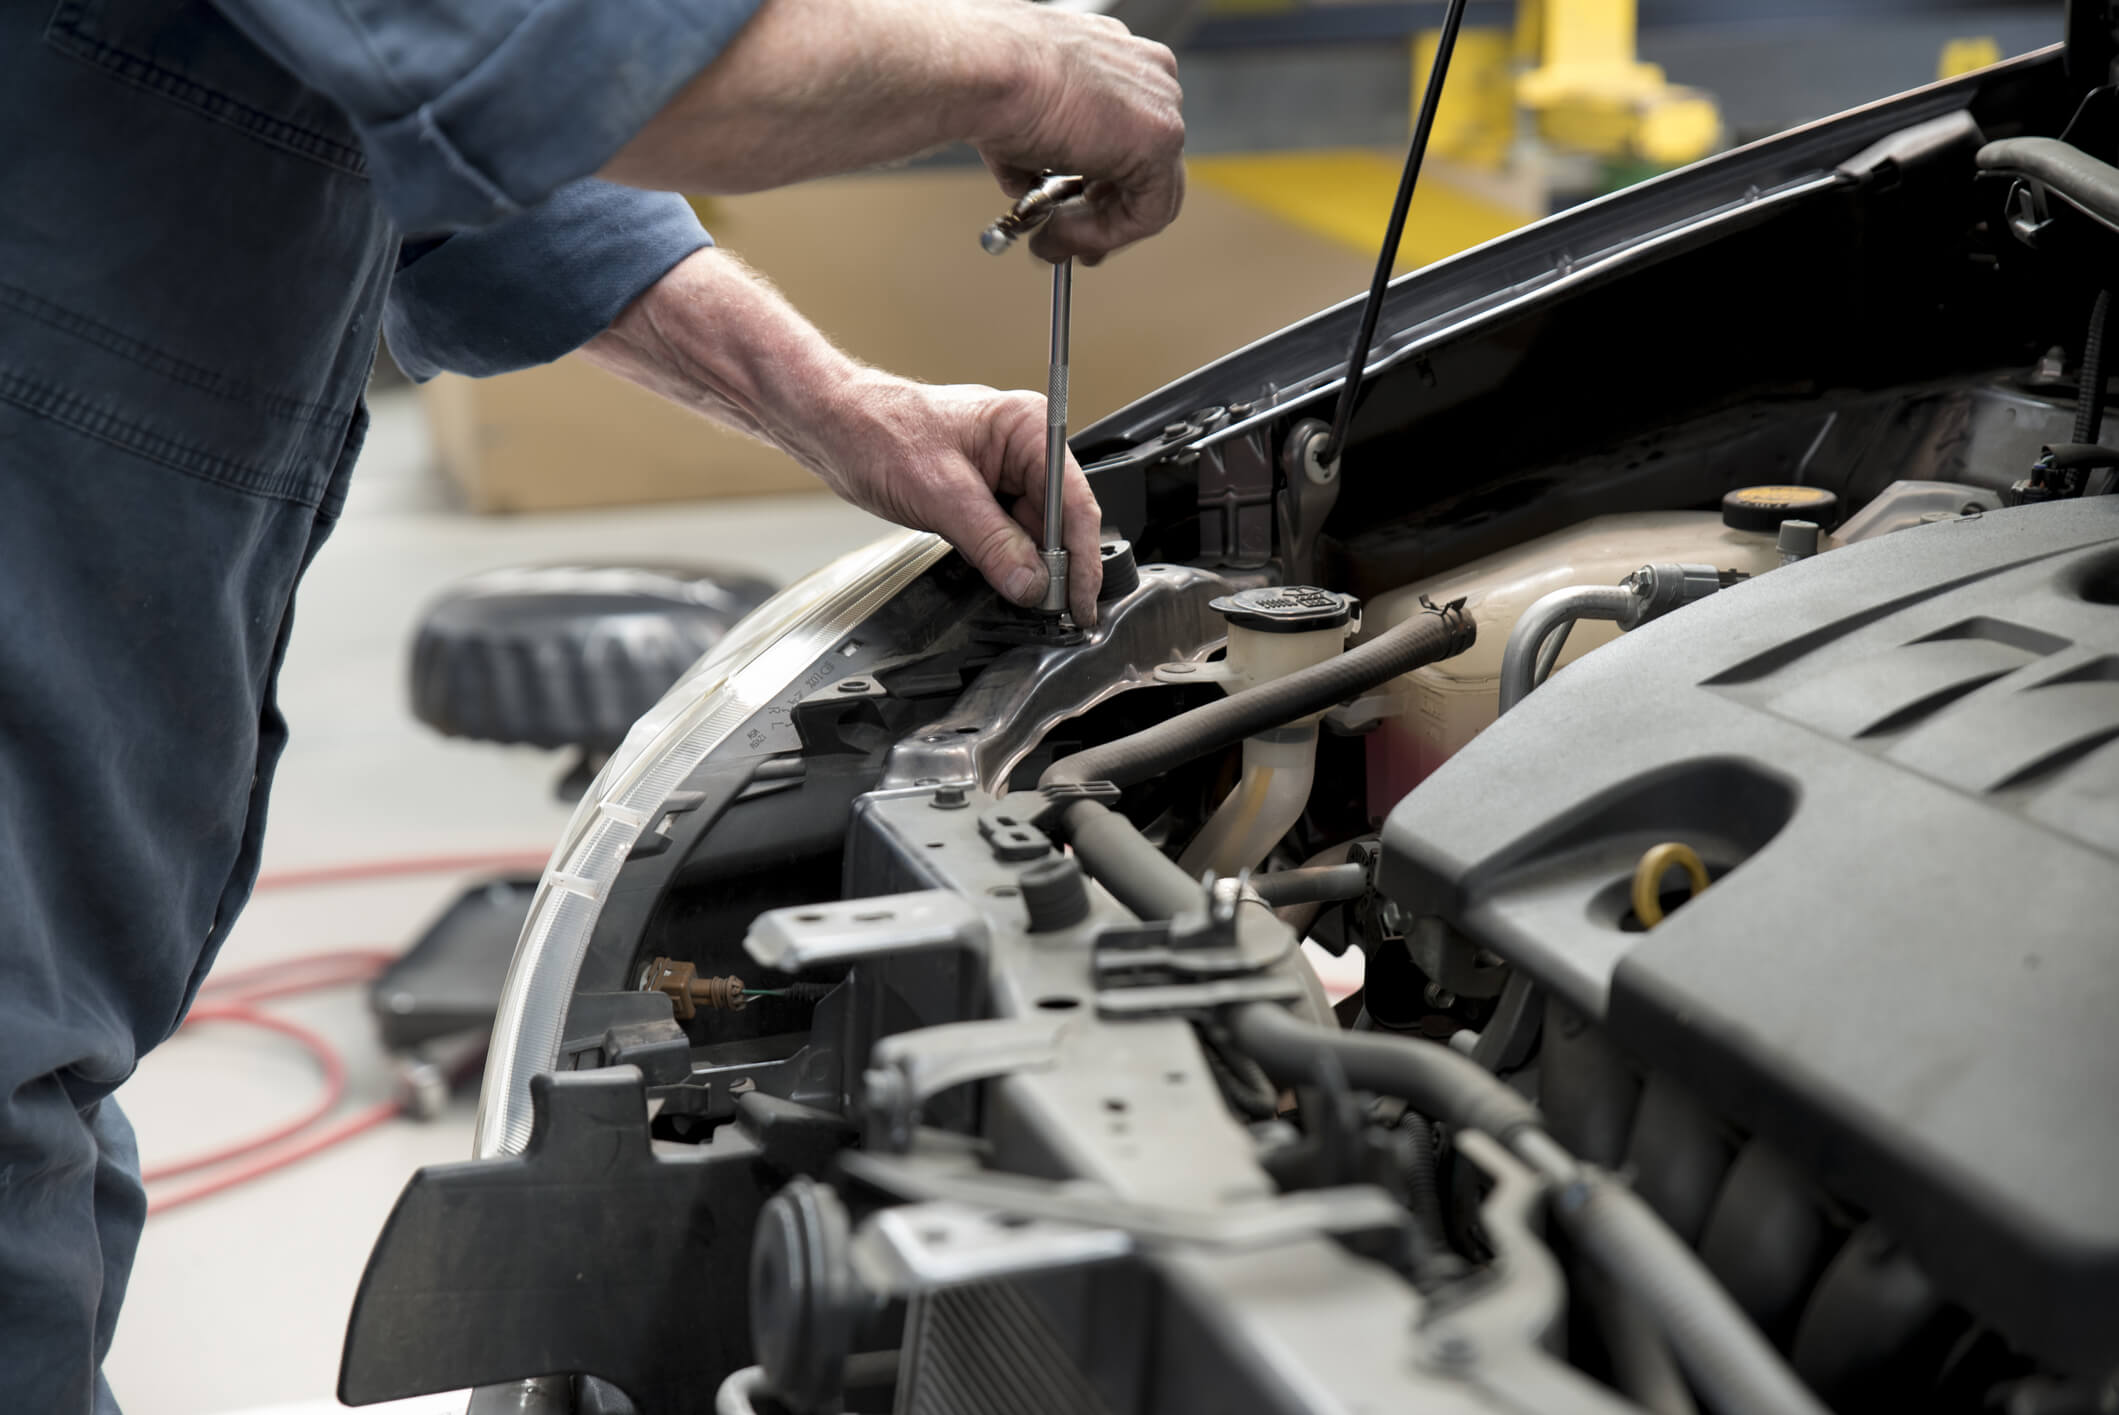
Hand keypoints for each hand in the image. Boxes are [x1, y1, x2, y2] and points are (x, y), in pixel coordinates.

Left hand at [582, 249, 1103, 623]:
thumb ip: (993, 543)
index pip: (1075, 502)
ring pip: (1036, 534)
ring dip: (1031, 569)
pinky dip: (1007, 562)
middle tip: (1055, 614)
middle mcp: (1025, 446)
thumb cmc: (877, 431)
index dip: (1082, 558)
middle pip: (1061, 521)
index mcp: (1028, 427)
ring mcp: (1005, 471)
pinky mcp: (984, 494)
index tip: (1080, 601)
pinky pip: (1009, 535)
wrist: (832, 426)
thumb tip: (1032, 584)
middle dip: (1057, 569)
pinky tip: (1001, 581)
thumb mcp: (939, 494)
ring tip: (1026, 601)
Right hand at [974, 9, 1186, 263]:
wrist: (984, 70)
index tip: (1070, 214)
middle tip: (1067, 239)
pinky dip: (1106, 234)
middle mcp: (1147, 73)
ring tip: (1050, 240)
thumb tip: (1024, 180)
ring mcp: (1160, 102)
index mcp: (1118, 57)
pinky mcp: (1161, 138)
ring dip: (1097, 229)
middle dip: (1104, 213)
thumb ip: (1040, 148)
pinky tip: (1061, 235)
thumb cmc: (990, 77)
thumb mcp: (1022, 116)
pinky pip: (1147, 211)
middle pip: (1145, 165)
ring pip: (1149, 192)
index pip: (1127, 137)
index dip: (1099, 185)